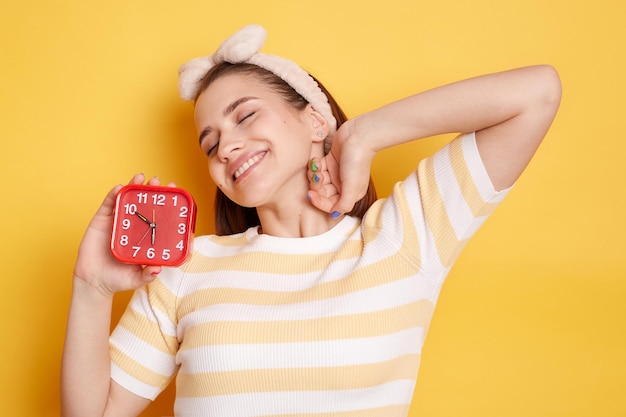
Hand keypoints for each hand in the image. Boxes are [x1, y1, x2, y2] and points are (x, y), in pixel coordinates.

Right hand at [73, 174, 163, 296]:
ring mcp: (117, 222)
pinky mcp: (101, 222)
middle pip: (143, 204)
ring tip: (141, 177)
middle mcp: (132, 226)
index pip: (157, 216)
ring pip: (126, 200)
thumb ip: (147, 274)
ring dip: (133, 186)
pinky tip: (120, 187)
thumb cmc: (118, 279)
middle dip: (151, 191)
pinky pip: (108, 205)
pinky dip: (113, 195)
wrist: (93, 283)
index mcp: (144, 236)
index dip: (166, 204)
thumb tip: (158, 269)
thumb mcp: (137, 278)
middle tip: (158, 181)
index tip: (175, 192)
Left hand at [307, 118, 375, 215]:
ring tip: (316, 167)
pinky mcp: (331, 161)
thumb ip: (344, 204)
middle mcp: (343, 185)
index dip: (319, 202)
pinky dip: (315, 165)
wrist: (359, 136)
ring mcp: (336, 173)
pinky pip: (318, 168)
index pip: (331, 205)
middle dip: (316, 186)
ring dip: (314, 175)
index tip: (311, 195)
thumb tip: (334, 215)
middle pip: (323, 193)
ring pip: (318, 181)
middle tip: (317, 177)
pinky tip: (316, 160)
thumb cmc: (357, 161)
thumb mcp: (352, 188)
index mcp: (350, 194)